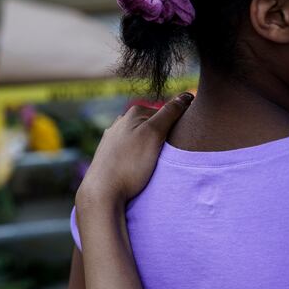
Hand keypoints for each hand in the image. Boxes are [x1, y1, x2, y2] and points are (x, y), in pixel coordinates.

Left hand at [76, 92, 192, 208]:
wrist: (102, 192)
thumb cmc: (129, 164)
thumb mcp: (154, 134)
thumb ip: (170, 113)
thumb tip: (186, 95)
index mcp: (133, 113)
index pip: (166, 114)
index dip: (175, 129)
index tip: (175, 146)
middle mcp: (120, 122)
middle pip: (153, 127)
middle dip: (162, 139)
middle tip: (164, 157)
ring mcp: (113, 139)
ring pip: (141, 140)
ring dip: (150, 150)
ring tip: (150, 165)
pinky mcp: (109, 155)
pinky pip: (131, 152)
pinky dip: (138, 158)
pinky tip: (137, 169)